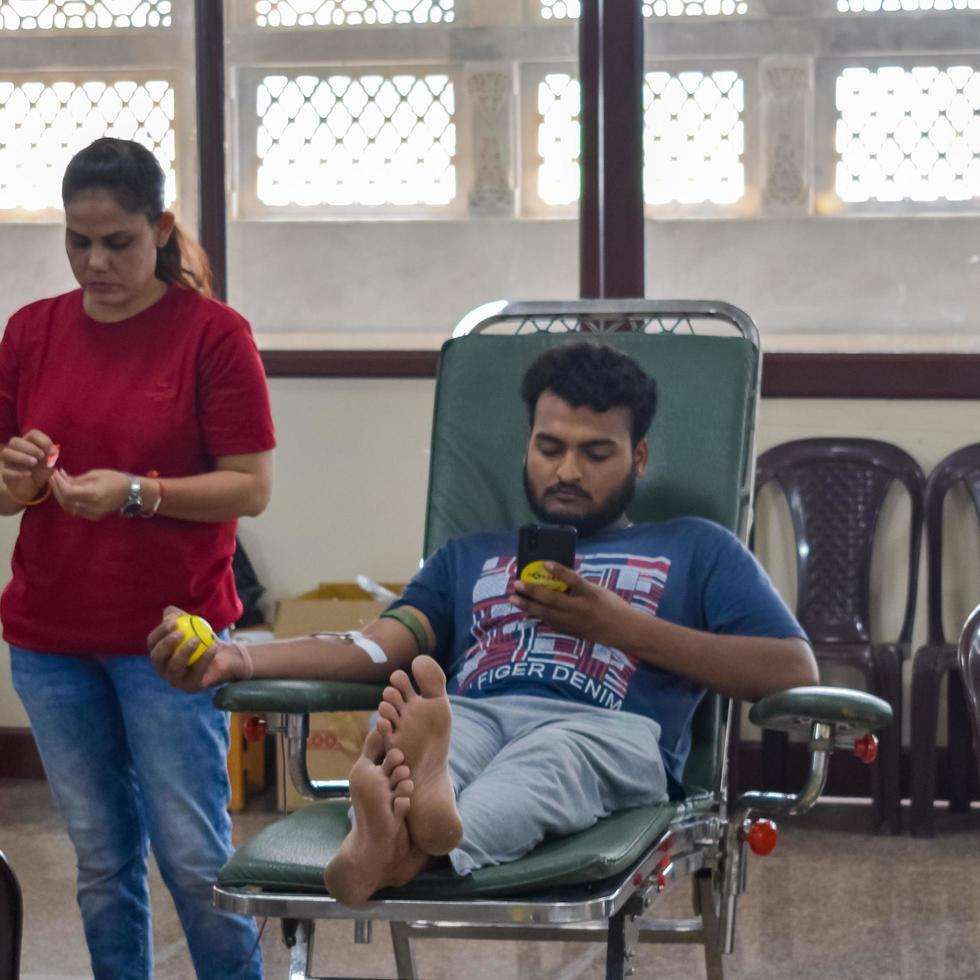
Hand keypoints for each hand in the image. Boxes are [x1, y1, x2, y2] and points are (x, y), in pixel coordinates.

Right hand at [0, 430, 55, 501]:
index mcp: (29, 444)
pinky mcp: (5, 473)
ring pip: (7, 453)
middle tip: (41, 456)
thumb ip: (51, 457)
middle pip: (16, 441)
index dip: (43, 440)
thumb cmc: (39, 472)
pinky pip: (6, 470)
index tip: (53, 451)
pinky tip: (28, 474)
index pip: (33, 434)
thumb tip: (54, 451)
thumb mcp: (49, 465)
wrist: (30, 488)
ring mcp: (8, 461)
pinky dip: (17, 472)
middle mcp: (16, 450)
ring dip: (21, 456)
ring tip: (34, 463)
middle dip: (30, 447)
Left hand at [50, 468, 129, 520]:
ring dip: (61, 496)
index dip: (59, 483)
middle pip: (66, 501)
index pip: (69, 492)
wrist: (131, 493)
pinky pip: (75, 511)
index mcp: (94, 495)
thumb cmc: (115, 479)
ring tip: (59, 484)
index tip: (55, 473)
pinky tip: (68, 493)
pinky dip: (68, 502)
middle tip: (54, 477)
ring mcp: (93, 514)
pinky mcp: (93, 517)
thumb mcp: (95, 474)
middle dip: (57, 489)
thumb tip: (60, 478)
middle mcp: (92, 507)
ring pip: (68, 508)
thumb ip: (77, 479)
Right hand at [148, 605, 245, 690]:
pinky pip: (196, 673)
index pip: (152, 642)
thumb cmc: (202, 637)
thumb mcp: (190, 623)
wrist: (223, 655)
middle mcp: (162, 668)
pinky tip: (213, 647)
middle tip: (181, 633)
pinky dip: (205, 659)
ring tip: (197, 640)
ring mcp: (175, 680)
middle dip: (166, 644)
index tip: (174, 622)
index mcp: (159, 653)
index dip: (160, 632)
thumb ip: (178, 616)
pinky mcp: (190, 686)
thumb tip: (169, 613)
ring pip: (174, 668)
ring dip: (184, 652)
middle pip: (157, 657)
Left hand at [512, 562, 637, 648]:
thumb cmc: (612, 606)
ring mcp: (575, 623)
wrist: (625, 631)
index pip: (574, 580)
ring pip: (547, 615)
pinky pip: (551, 624)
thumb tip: (556, 576)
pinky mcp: (572, 632)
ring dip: (529, 606)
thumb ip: (579, 586)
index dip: (560, 571)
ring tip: (514, 599)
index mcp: (591, 594)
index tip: (545, 563)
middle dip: (533, 592)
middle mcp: (581, 609)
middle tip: (517, 584)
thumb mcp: (598, 591)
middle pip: (553, 600)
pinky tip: (526, 612)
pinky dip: (538, 617)